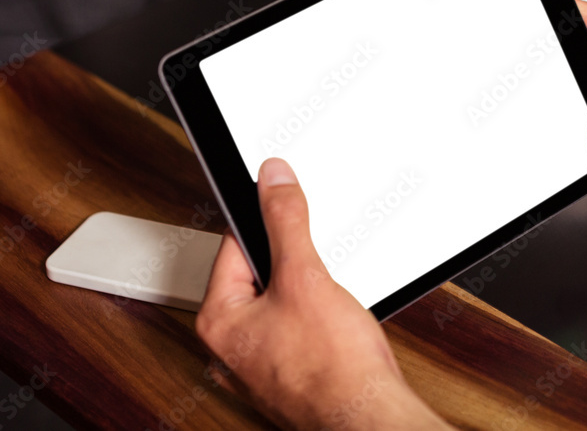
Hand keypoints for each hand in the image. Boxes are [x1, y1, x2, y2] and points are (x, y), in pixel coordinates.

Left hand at [196, 158, 449, 429]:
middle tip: (316, 271)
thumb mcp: (305, 276)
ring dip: (308, 292)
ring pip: (282, 302)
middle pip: (258, 273)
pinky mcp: (289, 373)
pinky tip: (337, 326)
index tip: (286, 207)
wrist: (368, 417)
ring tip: (330, 305)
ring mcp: (260, 363)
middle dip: (292, 262)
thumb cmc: (333, 370)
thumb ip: (285, 220)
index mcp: (218, 319)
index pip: (233, 244)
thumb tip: (272, 180)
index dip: (267, 223)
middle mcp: (231, 346)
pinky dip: (318, 319)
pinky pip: (297, 328)